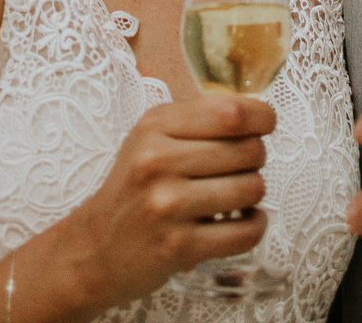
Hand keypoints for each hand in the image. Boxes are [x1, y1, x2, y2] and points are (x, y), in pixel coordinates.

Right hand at [53, 95, 273, 310]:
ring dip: (255, 194)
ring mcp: (168, 206)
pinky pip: (244, 233)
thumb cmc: (133, 188)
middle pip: (247, 150)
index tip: (266, 123)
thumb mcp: (150, 137)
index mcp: (155, 126)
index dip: (261, 116)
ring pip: (251, 189)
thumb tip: (255, 112)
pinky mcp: (179, 247)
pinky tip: (242, 221)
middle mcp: (159, 161)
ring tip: (239, 196)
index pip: (230, 111)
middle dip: (256, 158)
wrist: (95, 248)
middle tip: (243, 166)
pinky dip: (255, 226)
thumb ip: (196, 120)